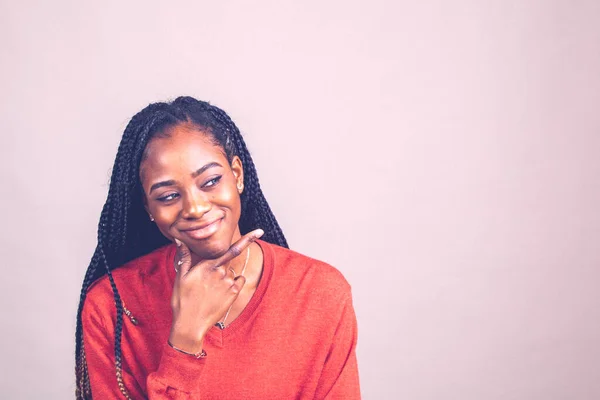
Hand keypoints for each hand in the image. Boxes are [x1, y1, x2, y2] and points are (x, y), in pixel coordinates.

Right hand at [168, 229, 263, 352]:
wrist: (190, 324)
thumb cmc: (183, 300)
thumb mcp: (181, 277)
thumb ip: (185, 256)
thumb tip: (179, 240)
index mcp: (208, 265)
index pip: (232, 249)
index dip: (248, 239)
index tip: (260, 232)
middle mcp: (221, 272)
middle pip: (227, 262)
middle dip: (220, 268)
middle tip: (206, 284)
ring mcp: (229, 283)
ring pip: (232, 273)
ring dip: (224, 278)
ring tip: (210, 292)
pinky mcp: (234, 293)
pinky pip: (238, 282)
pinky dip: (233, 284)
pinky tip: (220, 294)